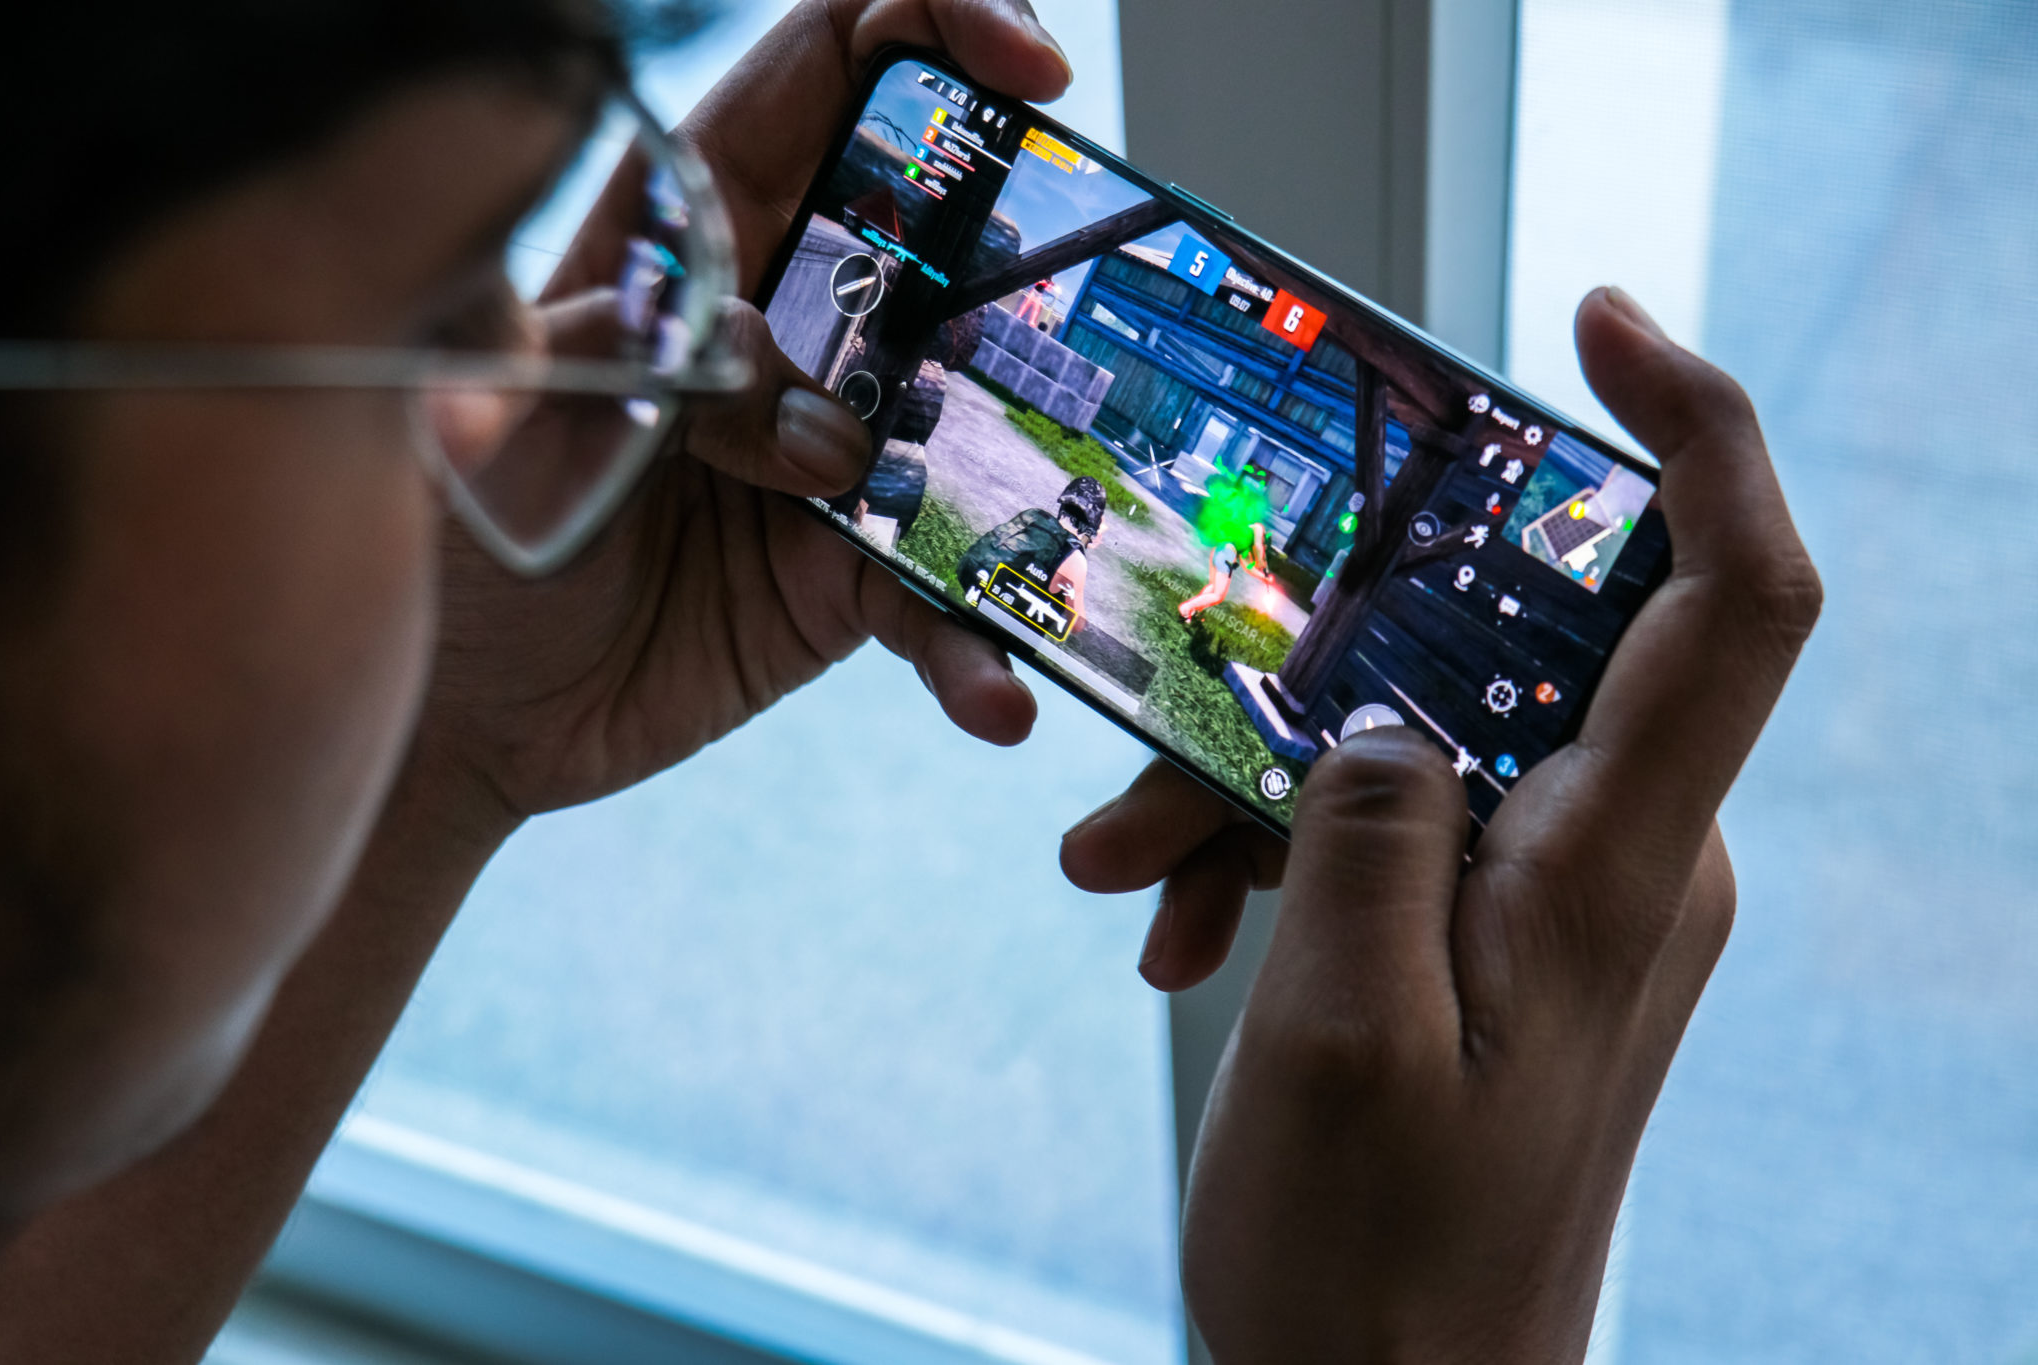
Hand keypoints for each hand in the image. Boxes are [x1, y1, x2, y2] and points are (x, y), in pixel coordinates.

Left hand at [408, 0, 1073, 835]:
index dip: (934, 23)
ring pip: (980, 410)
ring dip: (1021, 455)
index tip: (1020, 66)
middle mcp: (793, 319)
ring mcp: (841, 446)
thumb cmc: (456, 536)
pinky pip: (946, 597)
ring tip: (1018, 517)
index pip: (830, 70)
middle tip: (1070, 278)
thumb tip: (757, 357)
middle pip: (947, 221)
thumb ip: (602, 340)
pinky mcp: (855, 571)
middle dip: (1030, 228)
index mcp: (698, 225)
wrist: (468, 717)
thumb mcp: (480, 406)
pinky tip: (996, 700)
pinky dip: (978, 648)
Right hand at [1064, 288, 1821, 1360]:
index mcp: (1616, 868)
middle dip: (1318, 659)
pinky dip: (1274, 844)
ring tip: (1123, 871)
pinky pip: (1394, 825)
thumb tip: (1381, 710)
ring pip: (1414, 738)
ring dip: (1256, 777)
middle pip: (1499, 650)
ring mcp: (1560, 896)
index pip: (1733, 596)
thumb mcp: (1331, 1033)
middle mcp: (1619, 859)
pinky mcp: (1501, 935)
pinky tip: (1170, 920)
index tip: (1600, 320)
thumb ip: (1365, 826)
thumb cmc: (1375, 1264)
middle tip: (1158, 741)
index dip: (1697, 429)